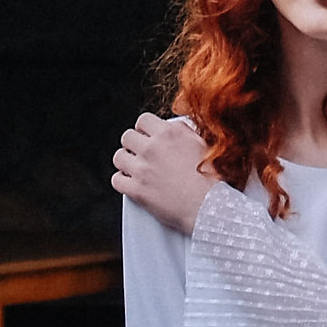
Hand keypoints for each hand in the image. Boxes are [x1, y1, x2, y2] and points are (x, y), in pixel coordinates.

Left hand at [112, 112, 214, 233]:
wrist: (208, 206)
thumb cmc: (210, 178)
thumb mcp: (202, 144)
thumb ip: (183, 131)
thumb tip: (171, 126)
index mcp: (169, 133)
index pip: (143, 120)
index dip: (144, 129)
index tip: (147, 137)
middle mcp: (153, 148)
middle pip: (127, 137)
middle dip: (133, 144)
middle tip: (141, 154)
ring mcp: (143, 169)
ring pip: (119, 157)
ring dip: (126, 162)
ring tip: (135, 168)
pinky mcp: (137, 190)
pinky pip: (116, 180)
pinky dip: (122, 181)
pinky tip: (131, 183)